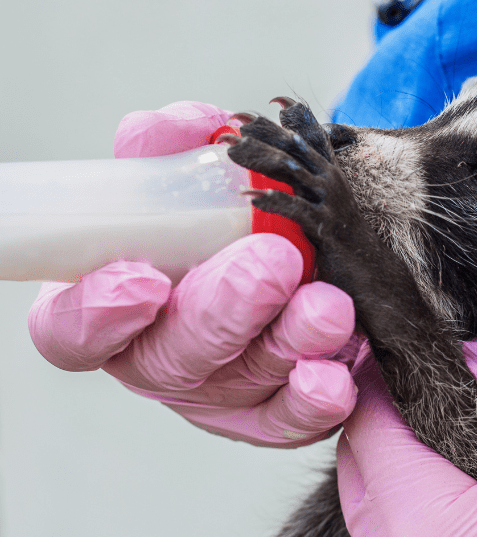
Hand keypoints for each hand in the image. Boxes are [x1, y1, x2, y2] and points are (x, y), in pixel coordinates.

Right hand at [27, 101, 360, 447]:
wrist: (274, 259)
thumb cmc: (207, 222)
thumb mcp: (179, 178)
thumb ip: (172, 148)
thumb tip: (201, 124)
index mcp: (114, 305)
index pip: (75, 331)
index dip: (98, 315)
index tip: (140, 281)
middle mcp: (160, 355)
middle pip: (174, 356)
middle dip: (224, 311)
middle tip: (272, 262)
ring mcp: (217, 390)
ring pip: (245, 380)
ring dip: (288, 342)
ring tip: (328, 306)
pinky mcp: (271, 413)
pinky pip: (290, 419)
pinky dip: (314, 400)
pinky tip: (335, 378)